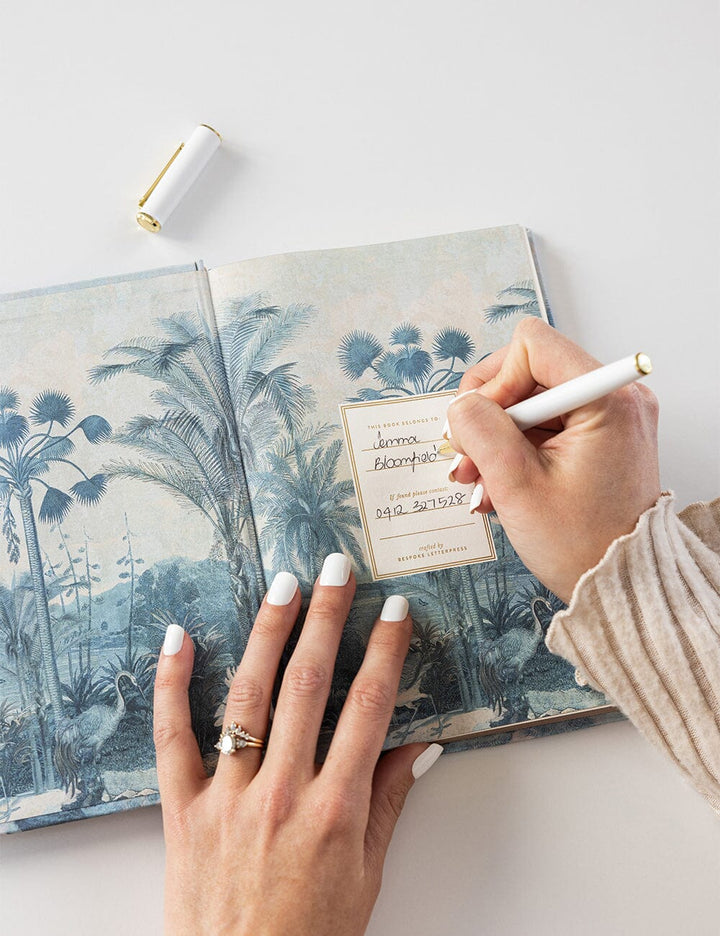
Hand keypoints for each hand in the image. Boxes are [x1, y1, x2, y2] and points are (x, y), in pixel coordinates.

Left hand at [154, 555, 438, 935]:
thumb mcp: (364, 875)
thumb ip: (387, 804)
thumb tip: (418, 746)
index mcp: (335, 810)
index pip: (368, 709)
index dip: (385, 652)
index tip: (395, 611)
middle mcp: (282, 792)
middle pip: (310, 685)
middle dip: (328, 618)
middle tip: (337, 570)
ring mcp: (228, 797)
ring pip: (248, 697)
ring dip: (268, 634)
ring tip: (284, 587)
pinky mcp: (183, 809)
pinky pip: (172, 737)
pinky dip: (171, 684)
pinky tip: (179, 639)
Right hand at [446, 318, 660, 602]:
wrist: (619, 583)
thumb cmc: (582, 545)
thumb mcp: (516, 485)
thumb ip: (480, 431)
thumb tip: (461, 405)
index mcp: (607, 401)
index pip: (532, 345)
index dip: (496, 381)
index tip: (485, 427)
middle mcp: (615, 398)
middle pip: (527, 370)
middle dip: (489, 413)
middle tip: (468, 455)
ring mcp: (608, 417)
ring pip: (529, 401)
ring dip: (495, 438)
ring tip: (478, 478)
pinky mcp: (598, 436)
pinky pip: (543, 424)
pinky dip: (514, 450)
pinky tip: (498, 483)